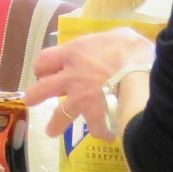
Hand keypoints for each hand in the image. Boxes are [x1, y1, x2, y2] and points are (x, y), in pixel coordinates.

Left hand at [26, 27, 155, 139]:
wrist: (141, 73)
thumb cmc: (131, 49)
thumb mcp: (118, 35)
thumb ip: (107, 43)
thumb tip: (114, 46)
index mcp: (73, 54)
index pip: (45, 60)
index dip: (43, 66)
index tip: (44, 71)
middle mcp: (70, 78)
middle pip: (42, 89)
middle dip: (35, 95)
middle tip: (31, 100)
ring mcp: (80, 99)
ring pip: (60, 115)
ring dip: (55, 124)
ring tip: (51, 131)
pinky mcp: (94, 116)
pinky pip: (96, 128)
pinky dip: (102, 132)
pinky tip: (108, 136)